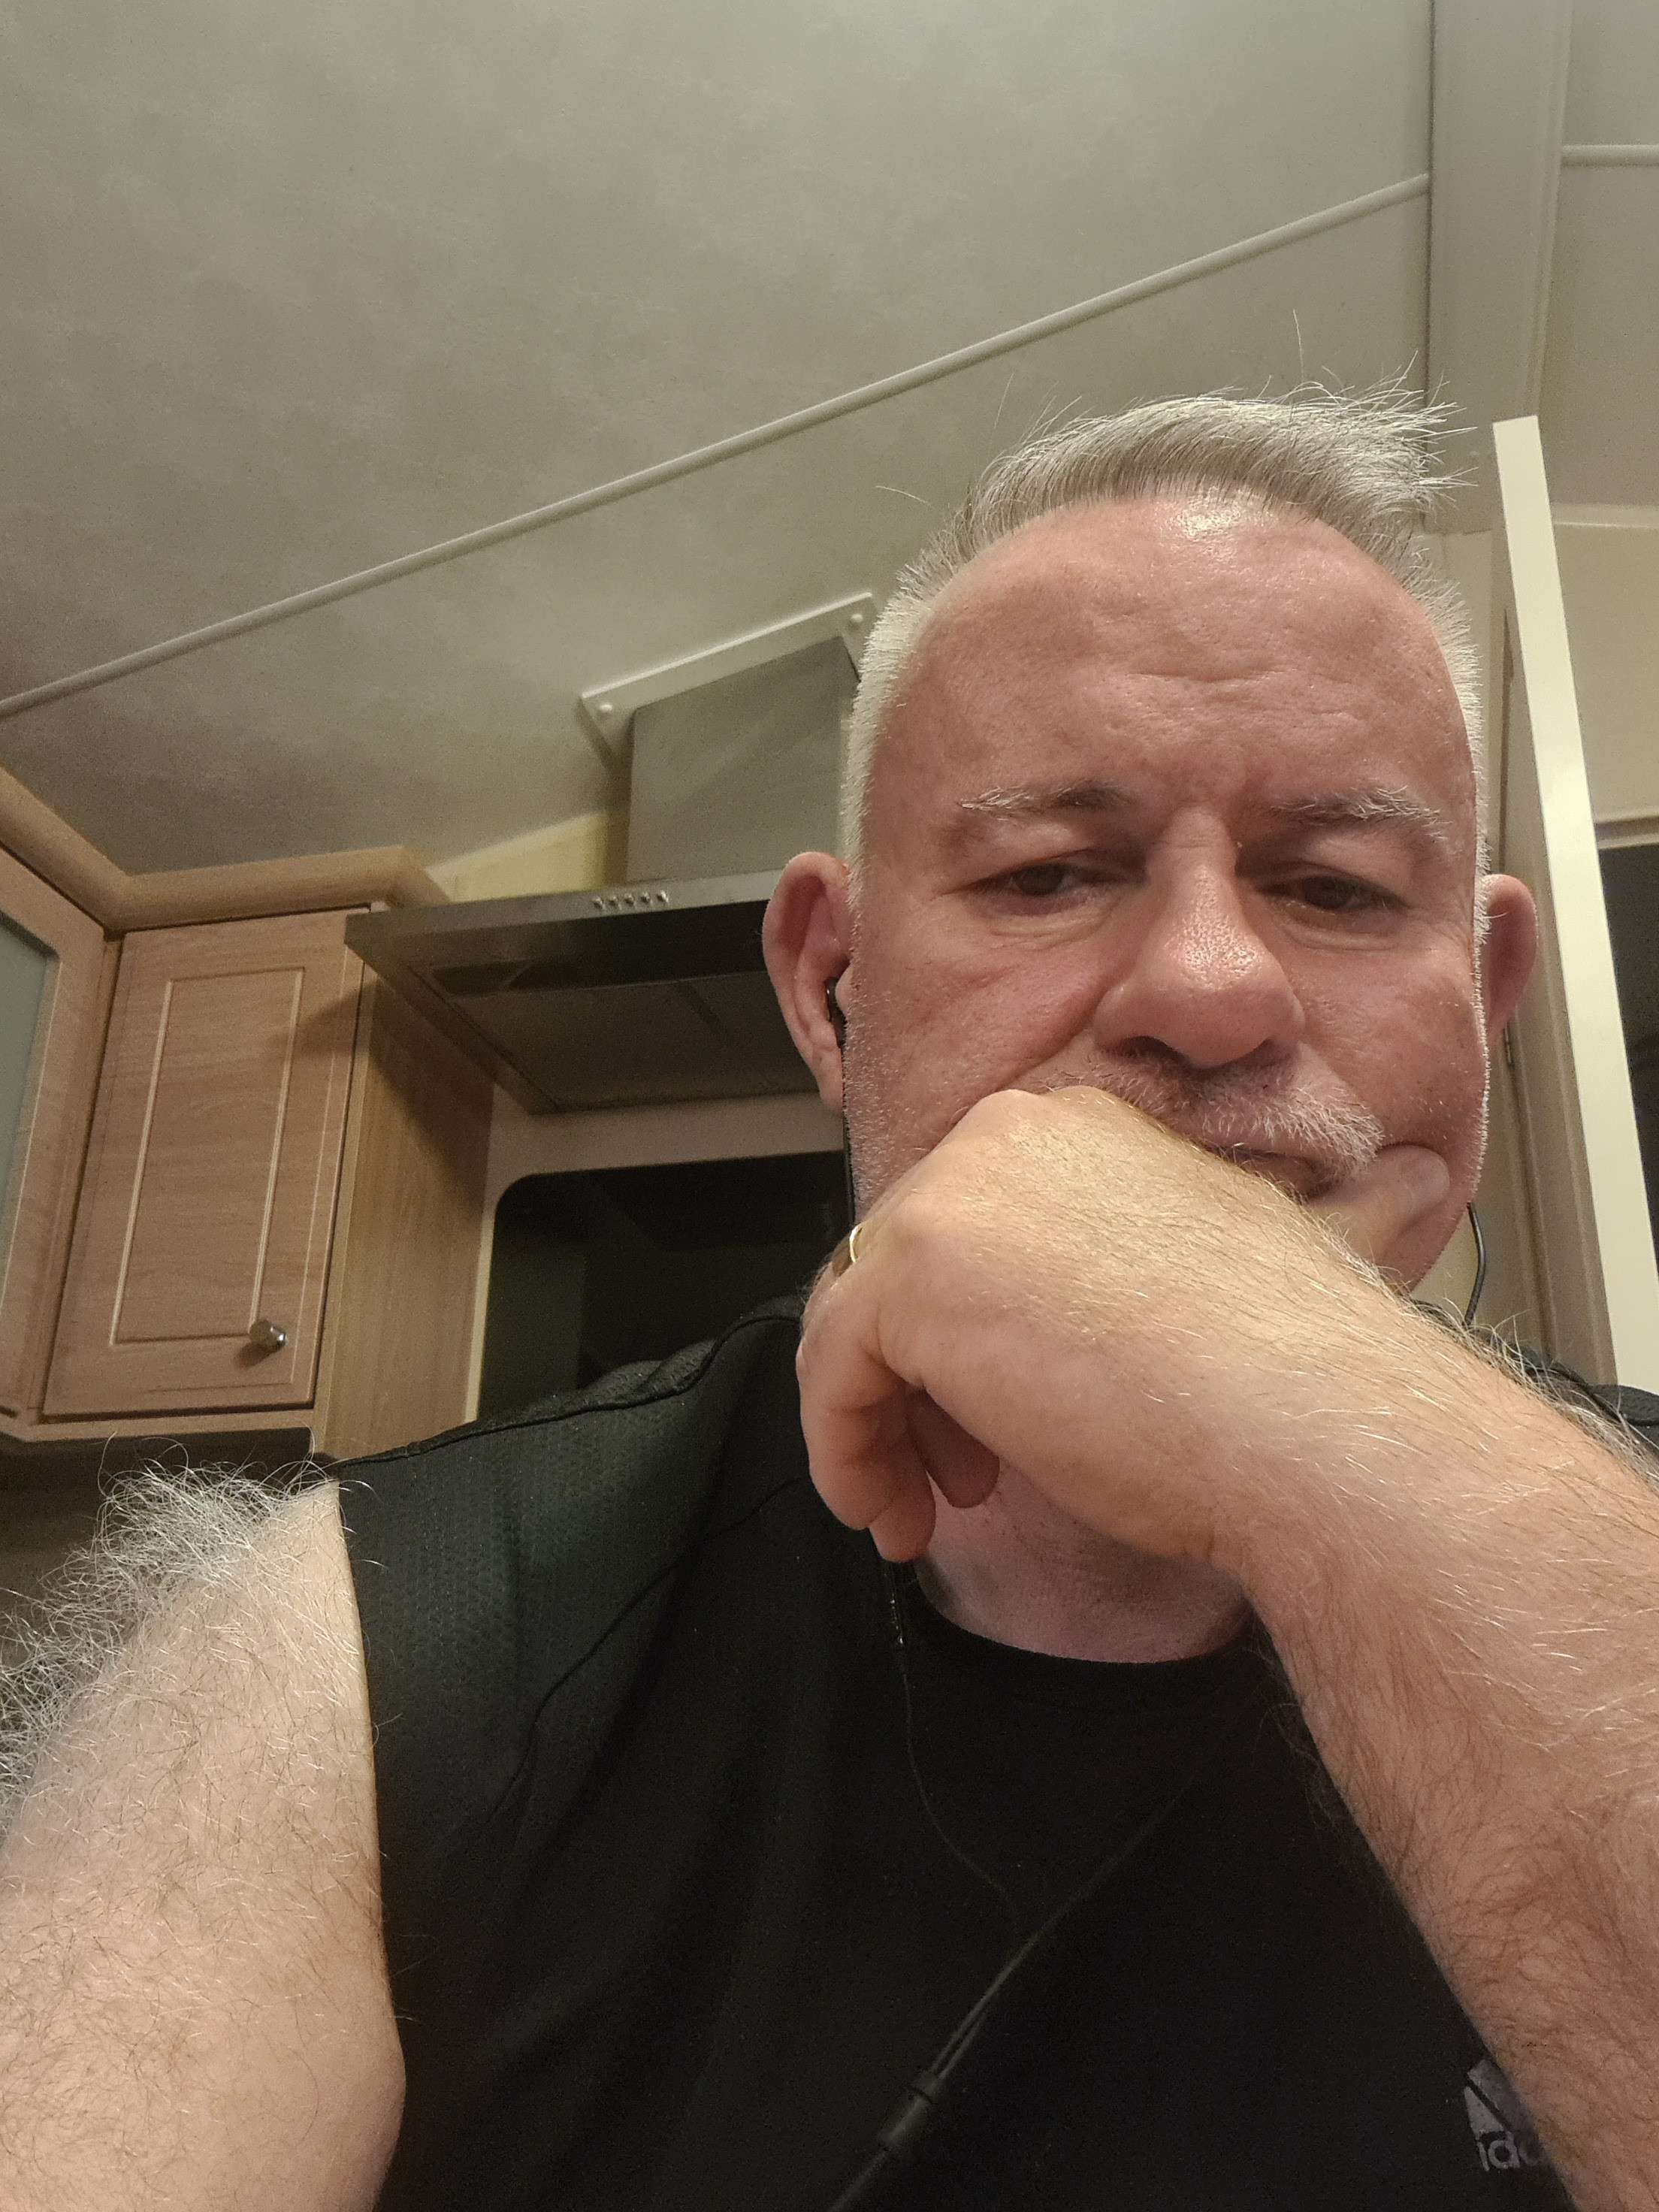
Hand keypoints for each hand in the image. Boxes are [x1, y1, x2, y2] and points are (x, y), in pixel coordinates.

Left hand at [797, 1087, 1448, 1570]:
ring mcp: (949, 1199)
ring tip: (928, 1505)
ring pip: (857, 1322)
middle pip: (903, 1271)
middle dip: (923, 1382)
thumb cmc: (1295, 1373)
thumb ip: (1180, 1254)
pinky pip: (829, 1374)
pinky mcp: (906, 1281)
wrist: (1313, 1423)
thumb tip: (1326, 1221)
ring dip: (884, 1426)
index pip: (971, 1228)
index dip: (972, 1332)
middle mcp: (1005, 1137)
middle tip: (967, 1471)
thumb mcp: (1232, 1274)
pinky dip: (845, 1451)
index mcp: (1082, 1129)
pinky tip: (888, 1512)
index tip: (1004, 1414)